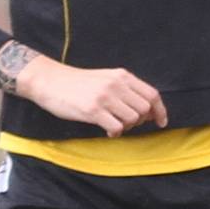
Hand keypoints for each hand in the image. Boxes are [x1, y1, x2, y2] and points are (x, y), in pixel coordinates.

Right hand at [11, 54, 166, 135]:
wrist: (49, 81)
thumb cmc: (77, 83)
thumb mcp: (105, 78)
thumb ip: (125, 89)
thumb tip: (147, 109)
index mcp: (122, 76)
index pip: (152, 94)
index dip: (160, 111)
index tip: (160, 122)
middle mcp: (116, 85)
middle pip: (144, 109)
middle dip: (140, 120)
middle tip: (127, 123)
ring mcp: (104, 97)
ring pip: (132, 119)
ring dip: (127, 127)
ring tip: (115, 125)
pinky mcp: (92, 110)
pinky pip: (116, 127)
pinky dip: (115, 132)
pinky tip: (107, 130)